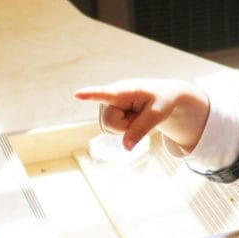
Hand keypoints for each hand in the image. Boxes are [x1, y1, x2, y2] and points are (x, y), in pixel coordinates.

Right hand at [73, 78, 208, 151]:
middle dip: (127, 125)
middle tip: (140, 114)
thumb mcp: (157, 114)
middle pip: (112, 123)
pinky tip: (130, 117)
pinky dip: (124, 128)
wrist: (161, 96)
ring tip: (136, 113)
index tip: (77, 94)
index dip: (91, 94)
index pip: (106, 93)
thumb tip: (125, 147)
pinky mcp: (107, 113)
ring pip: (111, 128)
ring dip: (126, 126)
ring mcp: (107, 105)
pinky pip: (112, 130)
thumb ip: (141, 129)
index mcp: (125, 90)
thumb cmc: (161, 100)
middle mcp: (111, 96)